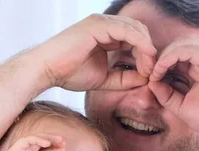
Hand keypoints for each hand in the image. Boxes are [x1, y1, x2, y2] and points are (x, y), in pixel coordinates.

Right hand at [0, 134, 64, 150]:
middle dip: (53, 141)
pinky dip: (38, 140)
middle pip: (41, 144)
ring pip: (36, 139)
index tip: (63, 149)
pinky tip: (47, 142)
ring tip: (59, 139)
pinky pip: (28, 140)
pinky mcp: (14, 150)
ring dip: (48, 138)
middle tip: (64, 141)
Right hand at [31, 14, 156, 91]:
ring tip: (148, 68)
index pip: (135, 38)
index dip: (146, 55)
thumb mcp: (104, 79)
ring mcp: (101, 22)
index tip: (150, 74)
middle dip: (149, 52)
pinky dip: (140, 43)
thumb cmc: (68, 73)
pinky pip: (127, 31)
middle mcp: (105, 24)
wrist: (46, 70)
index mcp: (106, 34)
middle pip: (139, 31)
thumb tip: (145, 80)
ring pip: (136, 29)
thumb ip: (123, 79)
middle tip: (152, 72)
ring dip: (147, 49)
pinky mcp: (97, 25)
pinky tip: (145, 57)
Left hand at [148, 37, 198, 139]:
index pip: (178, 56)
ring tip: (154, 71)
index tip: (148, 77)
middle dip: (160, 57)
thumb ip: (166, 95)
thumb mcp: (181, 107)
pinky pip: (188, 50)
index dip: (160, 64)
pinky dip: (171, 57)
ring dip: (164, 56)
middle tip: (148, 72)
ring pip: (182, 44)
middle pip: (179, 46)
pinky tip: (161, 69)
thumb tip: (150, 83)